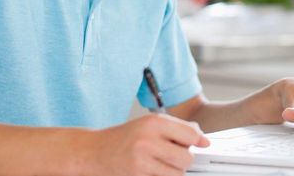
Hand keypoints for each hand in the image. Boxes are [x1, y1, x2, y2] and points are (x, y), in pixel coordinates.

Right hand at [81, 113, 208, 175]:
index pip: (191, 134)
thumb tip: (201, 137)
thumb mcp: (147, 124)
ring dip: (173, 172)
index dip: (198, 141)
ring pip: (177, 173)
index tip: (201, 144)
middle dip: (183, 159)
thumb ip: (175, 128)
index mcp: (153, 122)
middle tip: (172, 156)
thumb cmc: (122, 138)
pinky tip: (150, 171)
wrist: (92, 151)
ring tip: (160, 165)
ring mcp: (141, 161)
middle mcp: (147, 140)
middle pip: (186, 157)